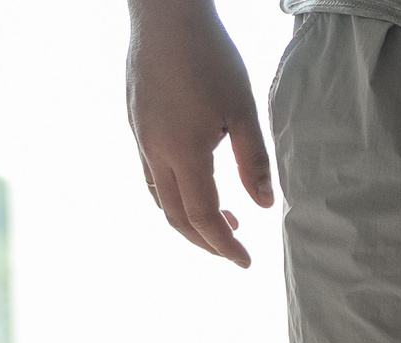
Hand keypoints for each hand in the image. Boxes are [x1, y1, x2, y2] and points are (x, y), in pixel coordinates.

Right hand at [127, 0, 272, 266]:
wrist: (164, 15)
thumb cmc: (208, 56)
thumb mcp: (242, 110)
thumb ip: (253, 161)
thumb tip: (264, 205)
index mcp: (183, 152)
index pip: (202, 217)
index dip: (225, 246)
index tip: (246, 261)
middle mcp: (154, 150)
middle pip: (174, 216)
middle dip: (205, 241)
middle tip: (235, 248)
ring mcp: (140, 137)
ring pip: (159, 197)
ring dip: (188, 219)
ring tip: (224, 220)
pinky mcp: (136, 123)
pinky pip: (152, 174)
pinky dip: (175, 195)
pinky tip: (198, 185)